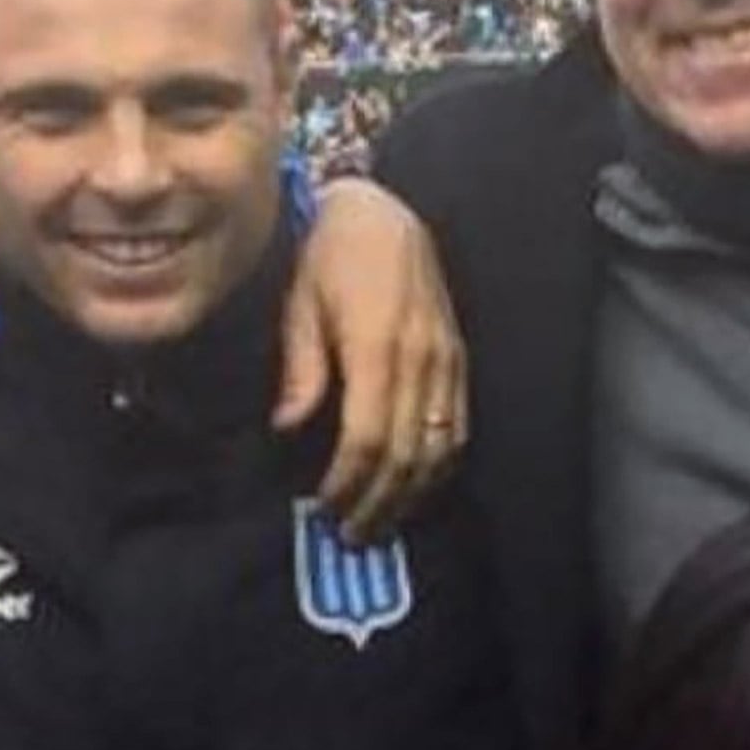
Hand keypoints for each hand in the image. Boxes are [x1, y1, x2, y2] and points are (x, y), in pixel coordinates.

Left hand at [274, 177, 467, 542]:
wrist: (384, 213)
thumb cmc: (329, 256)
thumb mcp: (298, 303)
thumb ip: (302, 367)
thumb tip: (290, 428)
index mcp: (377, 344)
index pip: (367, 436)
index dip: (347, 482)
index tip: (323, 508)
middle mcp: (421, 358)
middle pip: (406, 453)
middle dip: (378, 502)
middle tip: (350, 536)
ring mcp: (447, 361)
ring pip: (439, 448)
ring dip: (411, 495)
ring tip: (381, 523)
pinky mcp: (459, 360)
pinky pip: (459, 427)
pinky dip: (439, 467)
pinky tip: (416, 488)